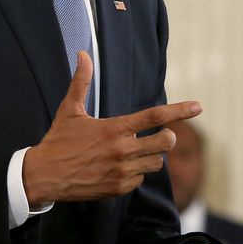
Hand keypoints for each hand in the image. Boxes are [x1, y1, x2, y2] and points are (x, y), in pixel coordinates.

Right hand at [24, 52, 200, 205]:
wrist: (44, 175)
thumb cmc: (58, 140)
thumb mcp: (70, 110)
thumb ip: (81, 81)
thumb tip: (82, 54)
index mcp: (115, 128)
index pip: (155, 116)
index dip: (180, 111)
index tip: (198, 106)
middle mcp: (122, 150)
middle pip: (165, 142)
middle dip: (168, 137)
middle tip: (162, 135)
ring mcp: (122, 171)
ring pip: (156, 162)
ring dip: (152, 155)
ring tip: (135, 151)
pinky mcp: (118, 189)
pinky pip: (140, 179)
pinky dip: (136, 173)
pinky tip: (119, 168)